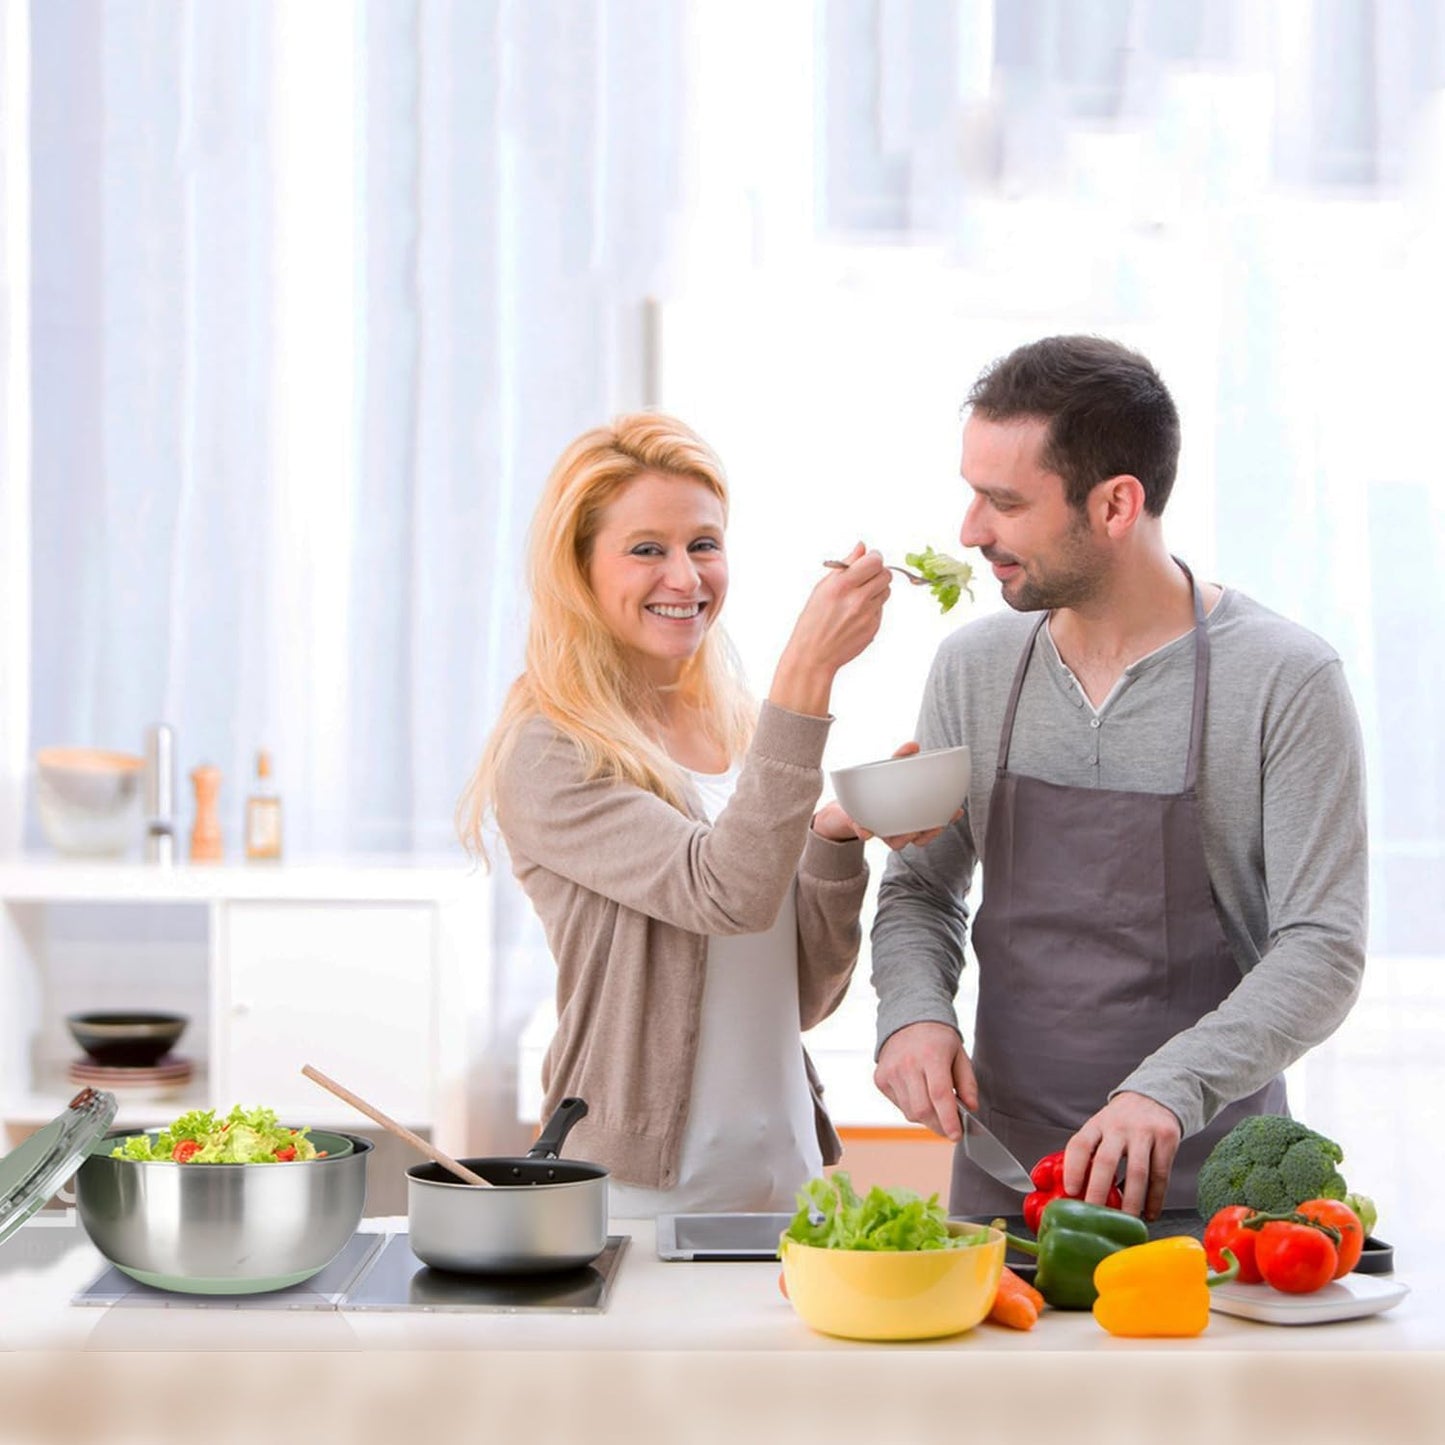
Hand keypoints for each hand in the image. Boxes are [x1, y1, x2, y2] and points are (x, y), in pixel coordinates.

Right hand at [769, 544, 889, 716]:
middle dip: (878, 572)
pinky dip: (873, 607)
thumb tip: (862, 547)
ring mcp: (868, 615)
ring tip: (859, 597)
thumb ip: (845, 565)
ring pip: (886, 591)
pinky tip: (856, 614)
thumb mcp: (822, 588)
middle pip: (885, 575)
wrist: (813, 654)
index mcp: (841, 585)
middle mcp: (857, 599)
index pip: (874, 561)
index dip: (874, 558)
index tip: (870, 559)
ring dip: (877, 590)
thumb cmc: (813, 621)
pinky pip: (881, 609)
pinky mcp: (874, 627)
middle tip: (866, 577)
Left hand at [817, 742, 961, 846]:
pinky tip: (866, 831)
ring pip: (897, 843)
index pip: (935, 821)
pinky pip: (865, 833)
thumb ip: (901, 758)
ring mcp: (882, 832)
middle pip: (920, 838)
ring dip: (903, 838)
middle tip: (934, 825)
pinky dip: (865, 832)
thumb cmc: (878, 784)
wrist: (848, 800)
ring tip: (908, 832)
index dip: (948, 818)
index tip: (957, 811)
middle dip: (929, 834)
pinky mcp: (863, 829)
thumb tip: (913, 745)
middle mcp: (900, 828)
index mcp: (911, 816)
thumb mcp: (890, 768)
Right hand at [873, 1021, 975, 1139]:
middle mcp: (907, 1064)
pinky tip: (919, 1095)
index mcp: (931, 1055)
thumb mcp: (960, 1055)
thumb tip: (971, 1109)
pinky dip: (912, 1108)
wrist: (907, 1018)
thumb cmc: (938, 1038)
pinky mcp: (880, 1079)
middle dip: (939, 1126)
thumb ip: (968, 1084)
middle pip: (923, 1110)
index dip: (949, 1120)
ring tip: (936, 1108)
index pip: (939, 1095)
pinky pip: (899, 1106)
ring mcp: (891, 1072)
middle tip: (950, 1129)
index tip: (957, 1135)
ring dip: (926, 1118)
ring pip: (910, 1112)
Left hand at [1062, 1091, 1181, 1219]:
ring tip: (1126, 1221)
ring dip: (1131, 1201)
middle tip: (1096, 1215)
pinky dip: (1155, 1198)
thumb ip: (1091, 1154)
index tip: (1071, 1191)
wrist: (1155, 1096)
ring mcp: (1144, 1132)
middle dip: (1099, 1191)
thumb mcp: (1101, 1127)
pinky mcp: (1166, 1139)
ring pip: (1137, 1172)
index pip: (1080, 1145)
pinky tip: (1150, 1213)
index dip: (1073, 1168)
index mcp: (1097, 1124)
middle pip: (1106, 1161)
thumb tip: (1076, 1193)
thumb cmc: (1121, 1122)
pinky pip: (1160, 1175)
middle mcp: (1118, 1126)